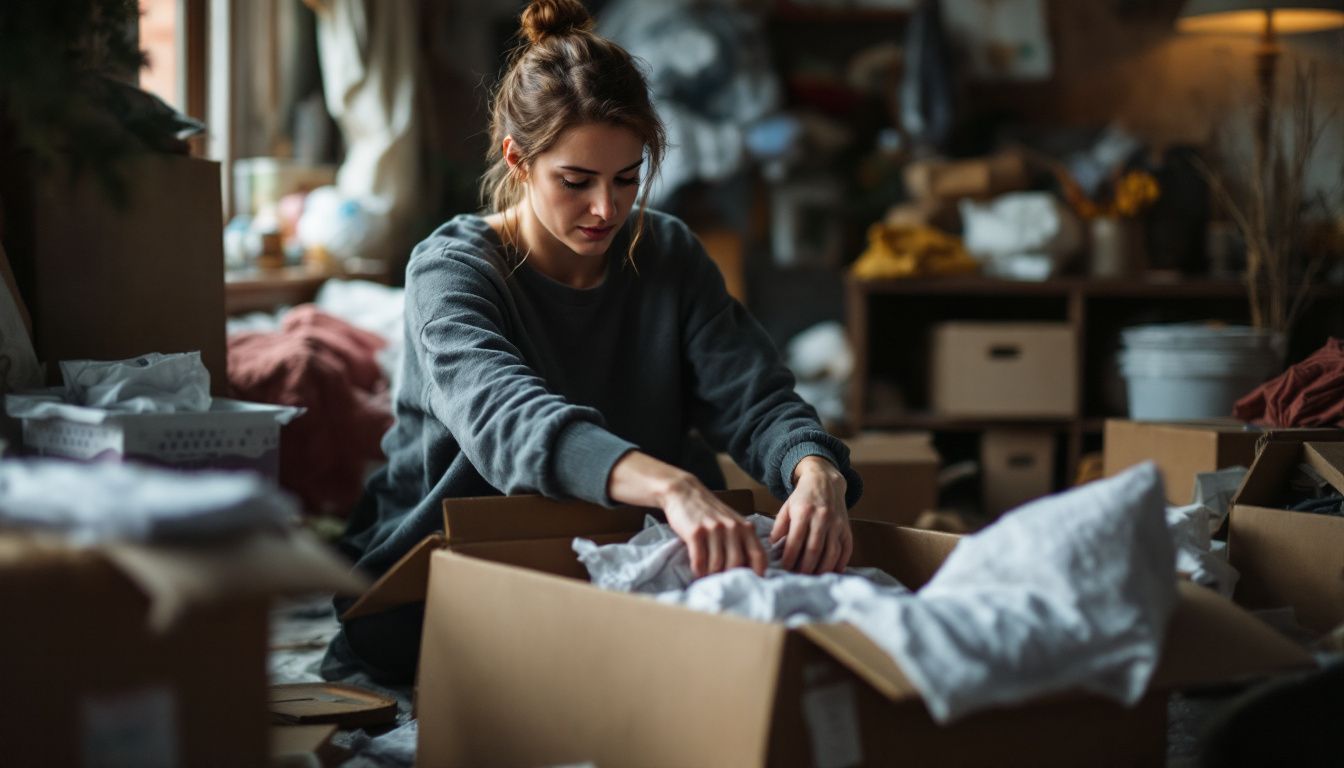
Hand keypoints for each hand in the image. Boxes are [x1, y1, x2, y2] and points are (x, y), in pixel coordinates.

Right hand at [662, 475, 767, 577]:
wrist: (685, 493)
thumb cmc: (710, 513)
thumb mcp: (732, 523)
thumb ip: (743, 541)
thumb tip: (749, 570)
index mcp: (745, 527)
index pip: (759, 555)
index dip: (757, 573)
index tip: (751, 584)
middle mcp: (732, 528)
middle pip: (736, 563)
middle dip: (728, 576)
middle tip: (722, 581)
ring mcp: (714, 529)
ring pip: (717, 564)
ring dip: (711, 574)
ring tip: (708, 576)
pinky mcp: (695, 532)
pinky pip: (699, 560)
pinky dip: (698, 570)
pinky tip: (698, 571)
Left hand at [771, 456, 850, 573]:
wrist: (824, 481)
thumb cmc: (803, 497)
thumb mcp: (787, 507)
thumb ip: (779, 526)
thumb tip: (773, 546)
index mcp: (804, 512)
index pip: (796, 541)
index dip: (790, 558)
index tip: (784, 568)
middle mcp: (822, 517)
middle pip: (814, 549)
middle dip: (805, 567)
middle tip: (798, 577)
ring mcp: (836, 523)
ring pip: (832, 552)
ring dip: (822, 568)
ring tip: (813, 577)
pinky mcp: (846, 527)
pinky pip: (846, 548)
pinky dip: (841, 562)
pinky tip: (833, 571)